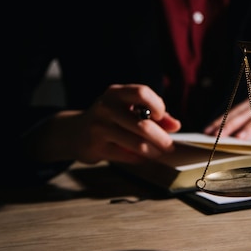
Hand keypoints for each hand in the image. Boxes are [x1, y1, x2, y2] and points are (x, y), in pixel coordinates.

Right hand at [25, 84, 180, 163]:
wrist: (74, 132)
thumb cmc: (109, 118)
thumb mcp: (127, 108)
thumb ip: (153, 114)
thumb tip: (175, 126)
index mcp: (116, 93)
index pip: (142, 93)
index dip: (157, 105)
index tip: (161, 117)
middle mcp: (106, 107)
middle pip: (143, 125)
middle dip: (161, 138)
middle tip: (169, 146)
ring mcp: (99, 127)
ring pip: (137, 143)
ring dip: (153, 151)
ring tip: (158, 153)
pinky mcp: (96, 147)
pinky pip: (127, 156)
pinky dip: (139, 158)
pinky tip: (141, 157)